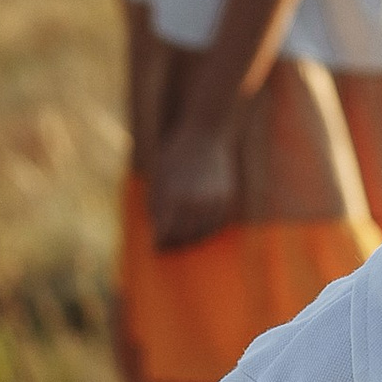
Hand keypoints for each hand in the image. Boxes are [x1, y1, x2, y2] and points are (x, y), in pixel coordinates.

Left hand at [150, 116, 239, 250]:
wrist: (205, 133)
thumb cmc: (175, 154)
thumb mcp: (158, 176)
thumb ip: (156, 205)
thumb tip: (157, 232)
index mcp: (171, 197)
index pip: (165, 233)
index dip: (160, 243)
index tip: (157, 247)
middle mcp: (192, 202)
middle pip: (183, 236)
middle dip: (175, 244)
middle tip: (169, 248)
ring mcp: (211, 200)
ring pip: (202, 233)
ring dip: (192, 240)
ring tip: (185, 242)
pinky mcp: (226, 198)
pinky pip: (216, 224)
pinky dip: (208, 230)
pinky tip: (201, 230)